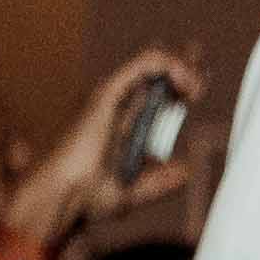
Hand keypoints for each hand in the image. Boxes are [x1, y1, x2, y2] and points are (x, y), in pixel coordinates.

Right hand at [13, 46, 207, 249]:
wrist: (60, 201)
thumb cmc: (84, 201)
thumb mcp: (133, 193)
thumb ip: (160, 182)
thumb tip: (186, 171)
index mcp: (122, 125)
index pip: (156, 90)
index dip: (181, 82)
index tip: (198, 91)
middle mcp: (117, 106)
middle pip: (157, 69)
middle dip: (186, 65)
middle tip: (199, 85)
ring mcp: (112, 97)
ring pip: (155, 58)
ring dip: (183, 66)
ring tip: (194, 90)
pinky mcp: (109, 92)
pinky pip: (146, 61)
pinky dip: (171, 65)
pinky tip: (184, 84)